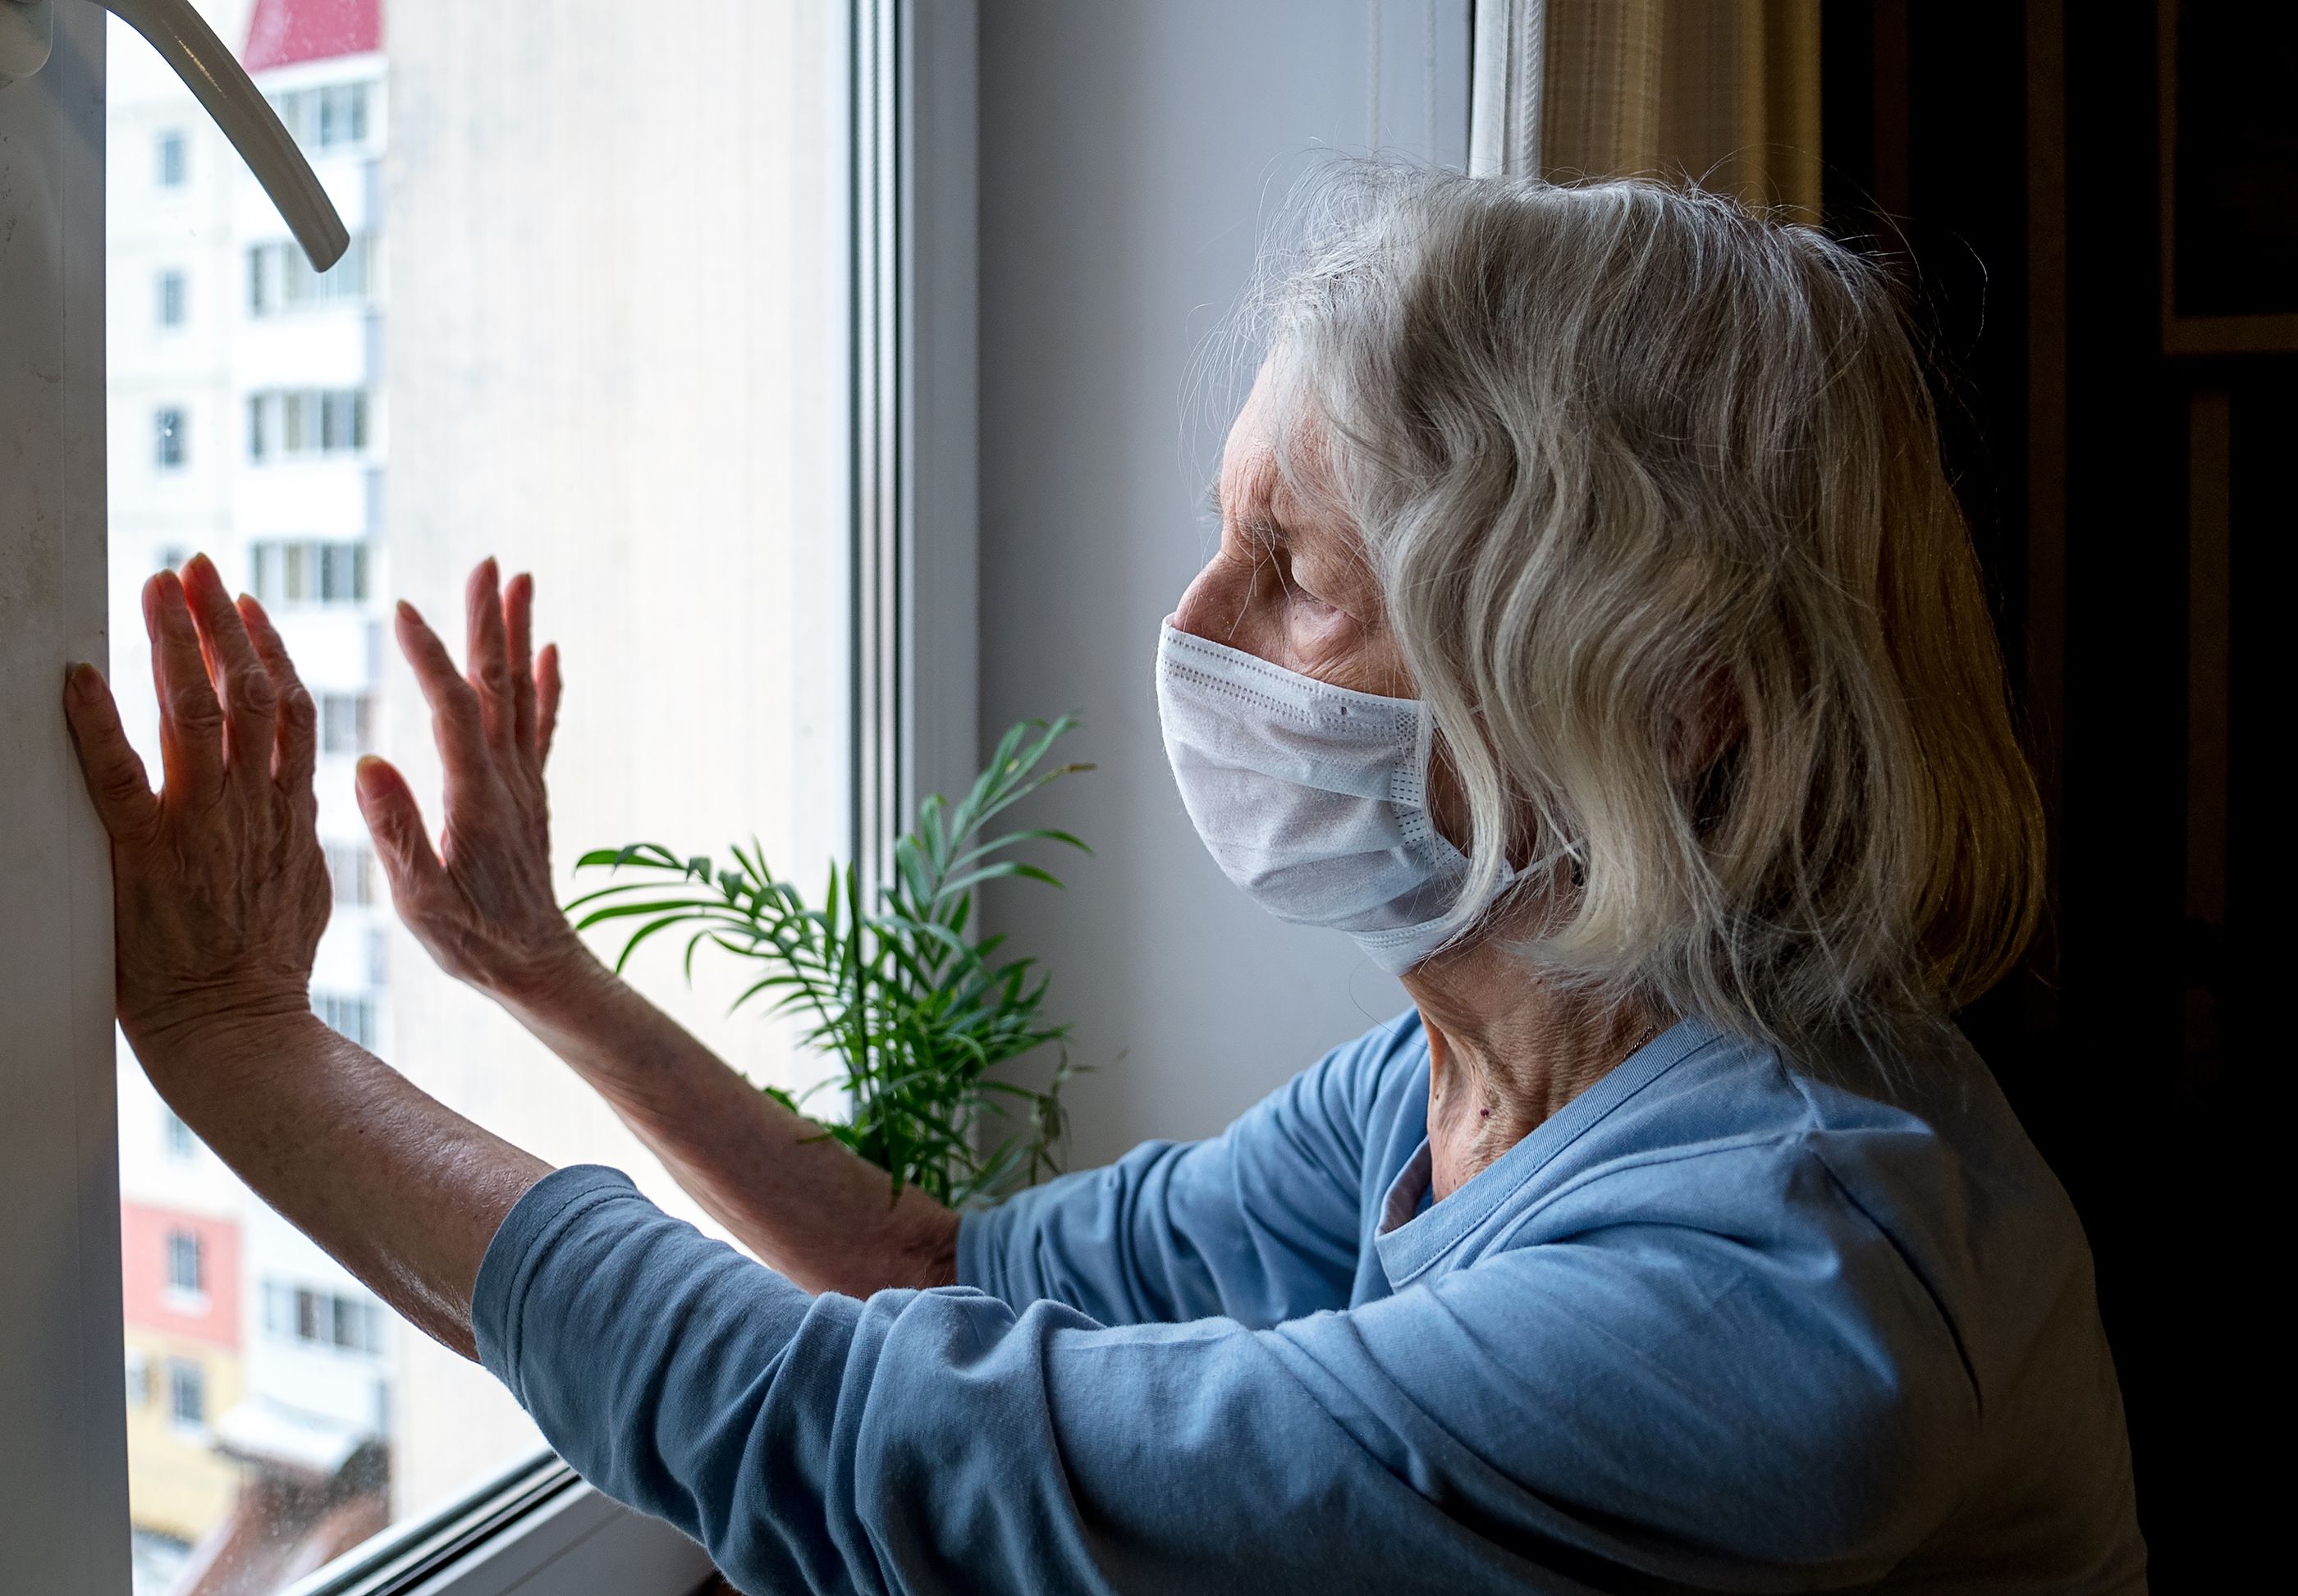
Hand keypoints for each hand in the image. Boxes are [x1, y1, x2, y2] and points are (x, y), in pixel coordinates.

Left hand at [62, 557, 330, 1052]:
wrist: (240, 1029)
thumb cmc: (267, 973)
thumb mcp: (308, 889)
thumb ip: (298, 833)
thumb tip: (296, 797)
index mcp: (292, 814)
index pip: (290, 711)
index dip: (269, 650)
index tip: (247, 606)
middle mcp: (251, 808)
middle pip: (249, 694)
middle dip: (220, 624)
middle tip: (195, 569)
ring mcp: (200, 828)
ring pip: (197, 715)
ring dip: (174, 645)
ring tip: (157, 588)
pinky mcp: (144, 857)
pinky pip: (117, 776)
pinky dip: (96, 722)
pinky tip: (77, 677)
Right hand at [356, 558, 590, 1001]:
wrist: (538, 967)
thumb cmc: (473, 943)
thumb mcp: (422, 902)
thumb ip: (397, 835)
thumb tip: (368, 763)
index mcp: (475, 797)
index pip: (452, 710)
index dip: (429, 657)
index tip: (402, 609)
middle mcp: (508, 778)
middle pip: (497, 685)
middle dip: (488, 622)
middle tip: (487, 563)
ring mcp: (524, 782)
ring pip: (520, 694)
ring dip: (516, 635)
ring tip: (518, 579)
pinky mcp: (531, 793)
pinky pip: (541, 726)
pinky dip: (546, 685)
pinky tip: (549, 651)